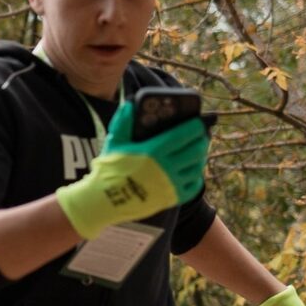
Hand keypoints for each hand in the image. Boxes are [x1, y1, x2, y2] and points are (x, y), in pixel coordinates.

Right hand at [55, 102, 208, 239]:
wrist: (104, 201)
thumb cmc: (109, 169)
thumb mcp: (114, 143)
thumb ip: (123, 122)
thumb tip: (130, 104)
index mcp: (154, 151)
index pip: (185, 134)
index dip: (195, 126)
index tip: (197, 122)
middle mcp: (166, 168)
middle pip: (196, 150)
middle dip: (201, 140)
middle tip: (199, 136)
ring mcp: (170, 184)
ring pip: (197, 167)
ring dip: (199, 157)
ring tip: (195, 152)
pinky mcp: (171, 198)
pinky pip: (193, 185)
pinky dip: (195, 176)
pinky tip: (190, 171)